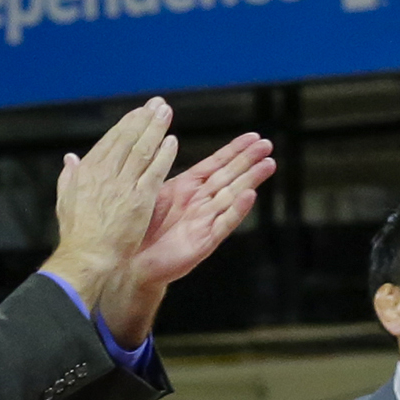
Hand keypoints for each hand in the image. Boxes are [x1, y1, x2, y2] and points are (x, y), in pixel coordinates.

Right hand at [41, 99, 177, 308]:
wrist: (87, 258)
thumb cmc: (77, 235)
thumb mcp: (64, 201)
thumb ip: (68, 176)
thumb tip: (70, 158)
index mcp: (87, 172)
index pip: (110, 141)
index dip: (127, 124)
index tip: (139, 112)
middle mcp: (105, 173)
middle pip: (128, 139)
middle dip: (144, 119)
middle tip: (158, 104)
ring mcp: (123, 185)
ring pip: (142, 149)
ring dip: (155, 129)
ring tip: (166, 113)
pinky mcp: (139, 200)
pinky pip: (154, 171)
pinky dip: (163, 155)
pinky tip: (172, 141)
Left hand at [85, 132, 275, 346]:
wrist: (131, 264)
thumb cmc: (139, 228)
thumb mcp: (152, 194)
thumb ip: (162, 171)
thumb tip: (164, 141)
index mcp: (187, 188)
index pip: (215, 164)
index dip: (234, 150)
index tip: (253, 136)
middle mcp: (200, 203)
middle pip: (229, 177)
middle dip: (249, 161)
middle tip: (268, 144)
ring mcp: (204, 222)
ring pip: (232, 197)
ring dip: (250, 181)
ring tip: (268, 164)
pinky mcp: (204, 242)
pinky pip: (223, 224)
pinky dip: (237, 210)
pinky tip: (251, 196)